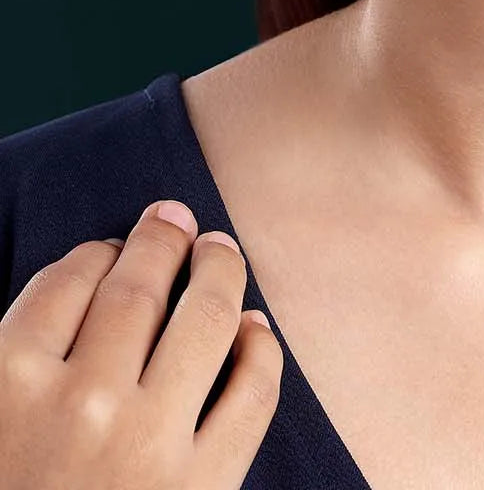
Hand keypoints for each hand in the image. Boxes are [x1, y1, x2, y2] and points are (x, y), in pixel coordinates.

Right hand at [0, 199, 282, 488]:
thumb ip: (10, 361)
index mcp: (5, 384)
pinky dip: (260, 348)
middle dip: (162, 239)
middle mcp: (80, 400)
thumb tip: (64, 291)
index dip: (95, 253)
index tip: (110, 248)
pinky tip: (256, 330)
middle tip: (176, 217)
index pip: (66, 279)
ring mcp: (147, 441)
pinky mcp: (204, 486)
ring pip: (202, 317)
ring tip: (222, 251)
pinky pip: (252, 389)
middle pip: (137, 284)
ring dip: (219, 269)